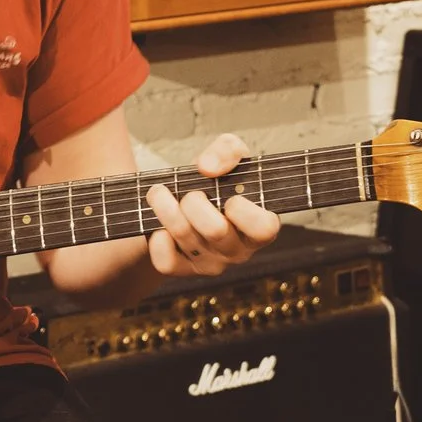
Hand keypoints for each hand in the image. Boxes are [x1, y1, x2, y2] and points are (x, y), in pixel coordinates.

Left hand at [143, 134, 279, 276]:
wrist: (186, 200)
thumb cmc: (217, 181)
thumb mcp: (229, 155)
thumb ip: (228, 150)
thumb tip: (208, 166)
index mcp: (259, 226)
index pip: (264, 229)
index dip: (245, 212)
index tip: (231, 198)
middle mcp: (238, 250)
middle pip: (216, 231)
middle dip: (195, 203)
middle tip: (190, 193)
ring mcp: (211, 264)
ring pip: (186, 239)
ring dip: (166, 209)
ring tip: (159, 192)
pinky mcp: (183, 271)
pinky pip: (167, 263)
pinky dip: (157, 241)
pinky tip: (159, 227)